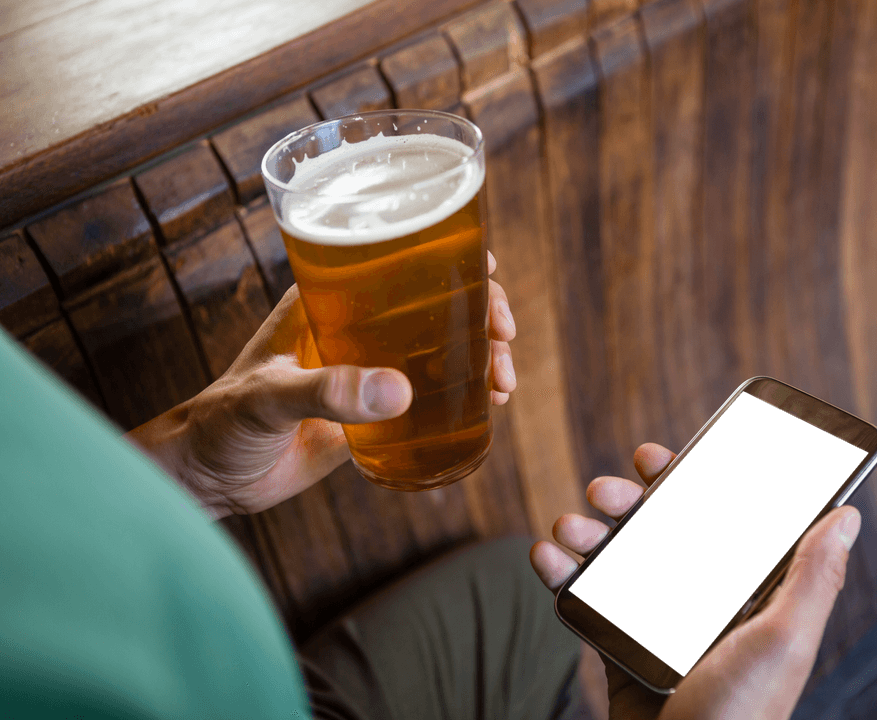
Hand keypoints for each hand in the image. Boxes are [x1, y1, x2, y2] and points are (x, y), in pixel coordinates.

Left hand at [127, 251, 516, 518]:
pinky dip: (466, 394)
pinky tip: (491, 405)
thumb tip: (402, 392)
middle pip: (436, 301)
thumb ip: (328, 392)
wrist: (207, 479)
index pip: (399, 261)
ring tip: (504, 383)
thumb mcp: (270, 397)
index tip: (489, 274)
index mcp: (327, 299)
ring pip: (442, 346)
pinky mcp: (374, 410)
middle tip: (505, 342)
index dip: (451, 261)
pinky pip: (432, 393)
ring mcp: (369, 368)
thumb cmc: (220, 423)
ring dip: (482, 356)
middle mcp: (356, 325)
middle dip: (482, 313)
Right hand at [530, 443, 860, 719]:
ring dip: (584, 530)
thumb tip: (847, 514)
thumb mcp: (783, 643)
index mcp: (742, 593)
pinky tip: (545, 555)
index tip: (658, 459)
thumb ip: (812, 578)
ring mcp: (651, 620)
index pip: (716, 521)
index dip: (687, 482)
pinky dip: (556, 571)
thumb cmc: (741, 717)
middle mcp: (696, 599)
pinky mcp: (614, 645)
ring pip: (613, 555)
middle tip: (607, 491)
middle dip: (626, 500)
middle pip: (655, 529)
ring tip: (569, 527)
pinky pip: (581, 597)